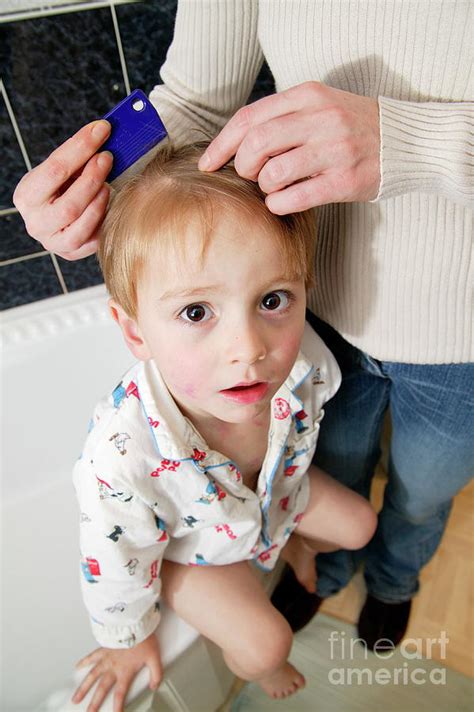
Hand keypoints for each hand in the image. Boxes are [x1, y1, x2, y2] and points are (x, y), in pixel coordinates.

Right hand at [13, 120, 112, 259]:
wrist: (52, 215)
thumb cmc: (59, 188)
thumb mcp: (61, 171)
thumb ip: (78, 157)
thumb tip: (104, 133)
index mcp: (27, 196)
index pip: (55, 170)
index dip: (80, 147)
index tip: (101, 130)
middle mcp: (36, 223)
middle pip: (69, 205)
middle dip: (92, 179)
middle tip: (108, 158)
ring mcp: (53, 242)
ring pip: (81, 228)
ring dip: (99, 203)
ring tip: (107, 185)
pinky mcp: (71, 253)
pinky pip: (93, 241)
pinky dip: (104, 222)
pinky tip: (108, 205)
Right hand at [71, 633, 161, 711]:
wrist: (135, 622)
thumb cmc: (144, 638)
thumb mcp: (155, 658)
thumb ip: (156, 674)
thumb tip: (155, 686)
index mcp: (125, 671)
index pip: (120, 694)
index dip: (117, 706)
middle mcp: (113, 667)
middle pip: (102, 689)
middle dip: (94, 703)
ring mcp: (106, 657)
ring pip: (92, 676)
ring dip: (83, 688)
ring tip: (76, 698)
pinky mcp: (104, 647)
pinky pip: (91, 656)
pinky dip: (84, 662)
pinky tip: (77, 667)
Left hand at [199, 81, 380, 213]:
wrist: (406, 143)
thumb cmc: (353, 129)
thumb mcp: (319, 108)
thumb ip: (283, 118)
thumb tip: (236, 146)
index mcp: (308, 96)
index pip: (250, 118)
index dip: (222, 144)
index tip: (208, 163)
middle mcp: (320, 118)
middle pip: (256, 144)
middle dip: (243, 166)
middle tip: (251, 176)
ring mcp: (334, 150)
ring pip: (273, 173)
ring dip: (263, 187)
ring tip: (274, 188)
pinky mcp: (344, 181)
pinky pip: (294, 197)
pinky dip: (279, 204)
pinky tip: (283, 202)